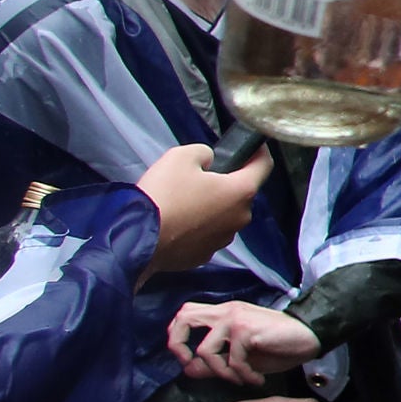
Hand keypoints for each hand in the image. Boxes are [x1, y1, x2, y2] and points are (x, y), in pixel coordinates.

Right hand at [135, 142, 269, 273]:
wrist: (136, 238)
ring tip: (184, 201)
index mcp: (241, 191)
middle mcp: (240, 218)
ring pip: (223, 216)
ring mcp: (223, 240)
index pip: (264, 166)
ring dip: (211, 207)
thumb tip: (209, 163)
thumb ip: (204, 153)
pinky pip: (207, 234)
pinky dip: (198, 227)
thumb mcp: (181, 156)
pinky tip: (178, 222)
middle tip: (199, 176)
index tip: (251, 146)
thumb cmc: (164, 194)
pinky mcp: (205, 255)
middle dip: (225, 183)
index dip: (258, 152)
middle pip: (240, 193)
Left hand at [169, 300, 321, 381]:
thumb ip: (216, 361)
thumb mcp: (242, 357)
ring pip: (204, 350)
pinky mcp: (247, 330)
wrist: (311, 336)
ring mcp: (235, 319)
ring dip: (221, 373)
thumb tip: (189, 369)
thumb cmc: (280, 345)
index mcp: (224, 313)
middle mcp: (226, 311)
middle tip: (193, 365)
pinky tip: (257, 378)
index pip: (185, 315)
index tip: (189, 360)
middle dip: (179, 347)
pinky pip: (232, 361)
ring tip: (240, 379)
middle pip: (183, 319)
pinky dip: (243, 376)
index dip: (177, 338)